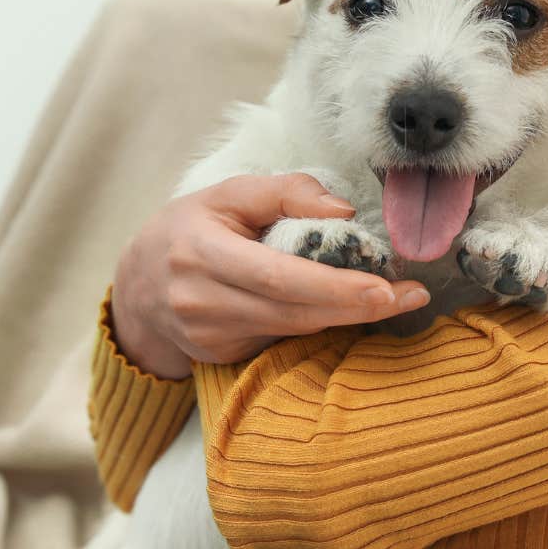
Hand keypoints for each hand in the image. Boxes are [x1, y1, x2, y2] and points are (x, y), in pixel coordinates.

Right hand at [110, 173, 431, 378]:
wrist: (136, 287)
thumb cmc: (188, 229)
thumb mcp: (226, 194)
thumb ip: (285, 192)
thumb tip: (343, 210)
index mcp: (201, 252)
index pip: (277, 277)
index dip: (333, 287)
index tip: (384, 288)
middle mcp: (202, 301)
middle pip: (293, 312)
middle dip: (357, 307)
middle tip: (410, 298)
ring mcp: (210, 336)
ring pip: (292, 330)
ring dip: (347, 317)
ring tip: (396, 299)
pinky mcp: (221, 356)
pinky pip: (280, 339)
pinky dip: (317, 324)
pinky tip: (347, 309)